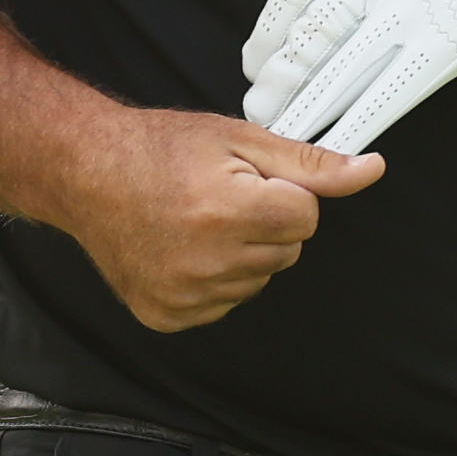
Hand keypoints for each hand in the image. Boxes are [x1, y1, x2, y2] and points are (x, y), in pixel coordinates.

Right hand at [48, 109, 383, 332]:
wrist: (86, 171)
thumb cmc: (159, 148)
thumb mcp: (240, 139)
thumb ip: (311, 163)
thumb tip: (370, 170)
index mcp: (228, 212)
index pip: (307, 218)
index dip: (284, 192)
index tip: (248, 178)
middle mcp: (207, 262)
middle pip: (286, 251)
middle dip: (267, 221)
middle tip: (220, 195)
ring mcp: (184, 296)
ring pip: (257, 280)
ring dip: (241, 252)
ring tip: (197, 219)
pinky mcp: (167, 316)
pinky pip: (223, 303)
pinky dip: (213, 278)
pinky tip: (182, 247)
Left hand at [242, 0, 456, 153]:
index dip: (270, 29)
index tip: (256, 57)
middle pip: (310, 34)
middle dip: (277, 78)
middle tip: (258, 109)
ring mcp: (413, 10)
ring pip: (337, 68)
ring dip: (304, 108)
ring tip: (281, 136)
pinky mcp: (445, 46)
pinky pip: (387, 95)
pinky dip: (356, 125)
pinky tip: (337, 149)